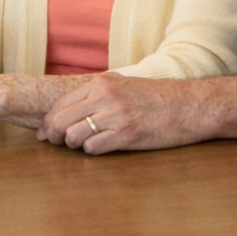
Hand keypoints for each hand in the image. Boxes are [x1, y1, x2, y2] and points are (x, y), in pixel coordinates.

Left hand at [38, 73, 203, 154]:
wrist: (190, 106)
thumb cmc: (159, 99)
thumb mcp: (125, 86)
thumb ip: (99, 95)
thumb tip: (71, 112)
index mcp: (102, 83)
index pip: (61, 103)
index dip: (49, 121)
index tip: (46, 132)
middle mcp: (104, 97)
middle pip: (60, 120)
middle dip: (53, 136)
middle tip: (54, 144)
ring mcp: (115, 116)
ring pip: (73, 136)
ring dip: (75, 145)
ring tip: (85, 145)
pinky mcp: (126, 135)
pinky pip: (93, 148)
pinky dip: (93, 151)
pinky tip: (103, 147)